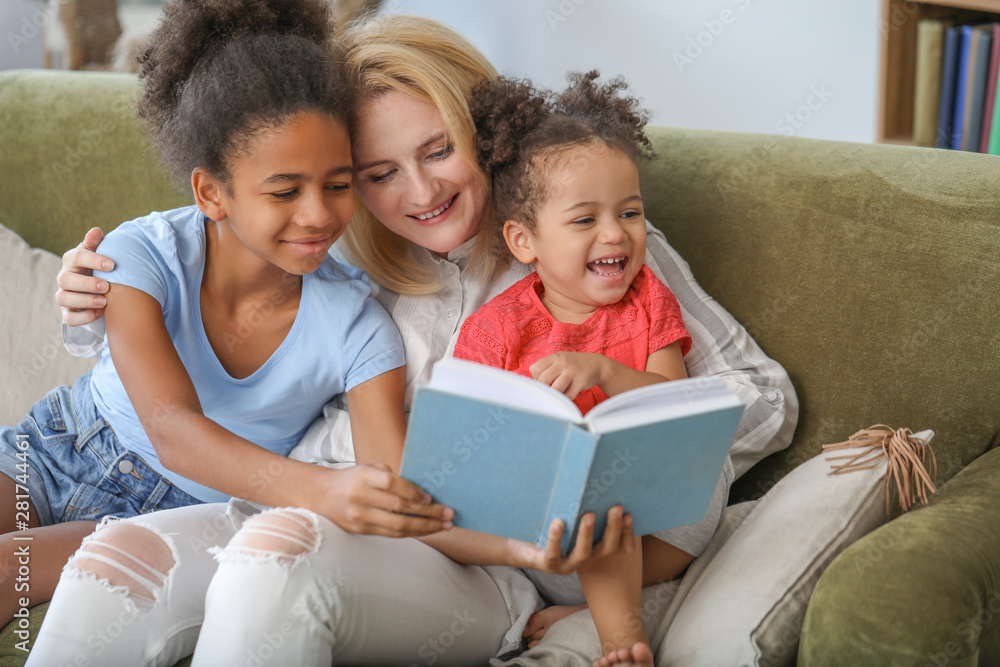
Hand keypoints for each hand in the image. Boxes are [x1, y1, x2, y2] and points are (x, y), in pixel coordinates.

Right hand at [57, 226, 113, 325]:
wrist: (98, 289)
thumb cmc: (99, 267)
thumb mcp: (98, 253)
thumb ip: (96, 243)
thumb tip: (96, 230)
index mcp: (71, 261)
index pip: (75, 257)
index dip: (93, 260)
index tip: (112, 265)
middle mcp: (64, 278)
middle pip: (65, 279)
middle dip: (86, 283)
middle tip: (107, 286)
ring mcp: (65, 296)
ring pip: (63, 298)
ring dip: (83, 300)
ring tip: (104, 302)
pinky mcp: (68, 312)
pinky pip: (69, 318)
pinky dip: (83, 317)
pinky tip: (100, 313)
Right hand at [318, 463, 453, 537]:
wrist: (322, 496)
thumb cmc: (354, 479)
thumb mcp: (369, 469)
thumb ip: (392, 476)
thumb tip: (423, 491)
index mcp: (363, 477)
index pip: (393, 484)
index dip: (414, 492)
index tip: (432, 498)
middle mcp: (360, 497)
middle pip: (399, 508)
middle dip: (428, 513)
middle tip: (449, 514)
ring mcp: (359, 516)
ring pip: (398, 525)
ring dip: (425, 527)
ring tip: (445, 526)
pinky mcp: (361, 530)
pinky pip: (391, 534)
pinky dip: (412, 532)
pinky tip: (427, 530)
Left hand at [508, 505, 634, 575]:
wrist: (522, 545)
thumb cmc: (553, 525)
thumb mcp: (572, 516)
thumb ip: (586, 506)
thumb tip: (599, 478)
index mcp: (596, 549)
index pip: (619, 545)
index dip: (626, 532)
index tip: (629, 513)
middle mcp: (586, 560)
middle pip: (606, 548)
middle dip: (613, 528)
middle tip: (616, 508)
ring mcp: (567, 565)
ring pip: (582, 554)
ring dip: (587, 534)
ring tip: (589, 515)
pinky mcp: (548, 565)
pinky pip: (554, 554)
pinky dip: (556, 539)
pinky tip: (558, 523)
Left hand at [530, 352, 606, 399]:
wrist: (597, 365)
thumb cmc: (574, 365)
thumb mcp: (560, 360)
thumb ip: (545, 365)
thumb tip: (530, 370)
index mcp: (554, 357)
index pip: (536, 369)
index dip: (536, 380)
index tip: (543, 384)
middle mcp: (562, 363)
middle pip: (543, 380)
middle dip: (544, 389)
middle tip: (550, 391)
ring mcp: (572, 371)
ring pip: (556, 388)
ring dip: (555, 394)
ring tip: (559, 394)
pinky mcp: (581, 380)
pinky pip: (569, 395)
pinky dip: (567, 398)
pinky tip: (569, 393)